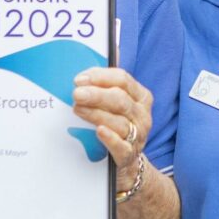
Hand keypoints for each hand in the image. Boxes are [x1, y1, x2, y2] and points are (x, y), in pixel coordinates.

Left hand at [74, 67, 152, 184]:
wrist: (127, 162)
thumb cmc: (117, 125)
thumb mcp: (116, 103)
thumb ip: (107, 83)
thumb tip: (102, 55)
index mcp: (140, 96)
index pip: (123, 79)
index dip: (100, 77)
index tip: (79, 79)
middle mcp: (142, 115)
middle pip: (120, 99)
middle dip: (97, 95)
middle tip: (76, 93)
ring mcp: (138, 136)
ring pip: (119, 121)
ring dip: (97, 114)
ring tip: (77, 109)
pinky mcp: (129, 156)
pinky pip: (121, 146)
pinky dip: (111, 138)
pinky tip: (99, 131)